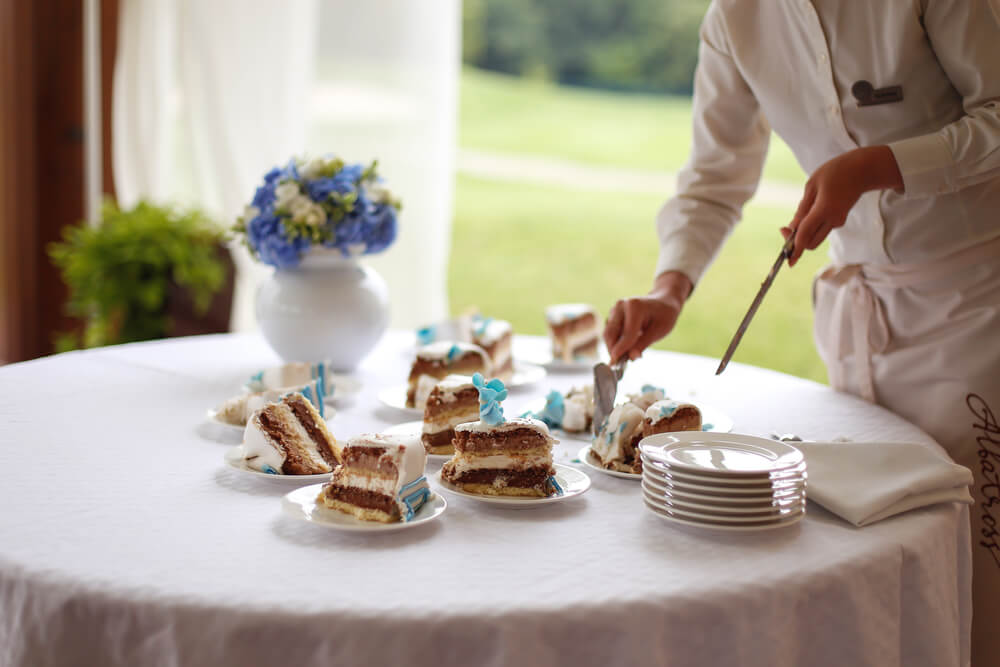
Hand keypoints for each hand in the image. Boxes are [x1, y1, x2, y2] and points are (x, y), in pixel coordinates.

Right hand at [604, 271, 691, 362]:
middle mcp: (621, 306)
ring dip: (613, 348)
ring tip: (625, 358)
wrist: (662, 302)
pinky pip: (610, 333)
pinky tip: (626, 348)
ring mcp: (615, 310)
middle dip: (613, 351)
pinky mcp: (612, 316)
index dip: (621, 350)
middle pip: (610, 333)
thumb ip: (643, 344)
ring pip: (608, 334)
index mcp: (634, 306)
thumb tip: (631, 357)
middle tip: (617, 366)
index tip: (615, 364)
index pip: (627, 333)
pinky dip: (615, 343)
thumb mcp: (659, 331)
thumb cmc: (664, 316)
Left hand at [783, 145, 902, 265]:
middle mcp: (833, 220)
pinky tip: (809, 213)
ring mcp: (838, 221)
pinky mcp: (840, 220)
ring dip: (804, 234)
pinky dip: (812, 227)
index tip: (786, 258)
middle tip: (785, 229)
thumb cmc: (836, 172)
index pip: (805, 234)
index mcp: (824, 210)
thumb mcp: (812, 185)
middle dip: (796, 243)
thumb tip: (792, 227)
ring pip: (816, 238)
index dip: (793, 248)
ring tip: (798, 216)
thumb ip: (802, 208)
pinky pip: (822, 229)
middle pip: (811, 243)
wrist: (863, 170)